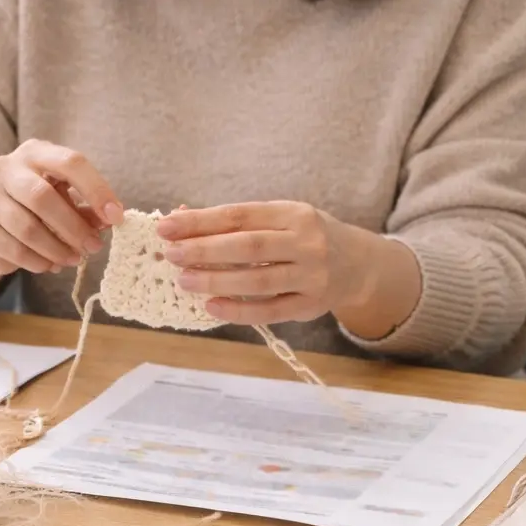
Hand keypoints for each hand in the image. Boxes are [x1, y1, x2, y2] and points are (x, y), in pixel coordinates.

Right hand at [0, 139, 124, 276]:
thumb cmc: (34, 207)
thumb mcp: (63, 200)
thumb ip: (86, 209)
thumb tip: (109, 221)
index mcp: (34, 153)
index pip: (69, 162)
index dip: (97, 190)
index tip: (116, 217)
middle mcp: (5, 169)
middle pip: (42, 197)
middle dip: (74, 227)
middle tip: (94, 247)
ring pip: (28, 229)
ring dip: (58, 249)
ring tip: (74, 259)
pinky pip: (15, 250)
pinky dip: (39, 262)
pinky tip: (51, 265)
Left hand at [156, 201, 374, 324]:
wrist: (357, 265)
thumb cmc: (305, 238)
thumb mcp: (279, 218)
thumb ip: (235, 222)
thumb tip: (181, 218)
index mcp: (293, 213)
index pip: (240, 216)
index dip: (201, 221)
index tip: (167, 226)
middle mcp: (306, 242)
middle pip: (248, 247)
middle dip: (205, 250)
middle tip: (171, 254)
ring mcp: (311, 275)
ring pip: (257, 281)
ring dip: (216, 281)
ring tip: (184, 280)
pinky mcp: (311, 305)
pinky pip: (270, 311)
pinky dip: (238, 311)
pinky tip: (211, 306)